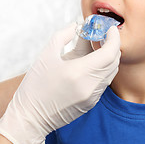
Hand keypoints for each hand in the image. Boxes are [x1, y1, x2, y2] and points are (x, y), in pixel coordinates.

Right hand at [0, 24, 120, 143]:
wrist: (29, 118)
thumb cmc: (35, 85)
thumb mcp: (46, 54)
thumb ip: (64, 35)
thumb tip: (78, 25)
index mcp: (78, 72)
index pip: (110, 52)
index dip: (113, 38)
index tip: (109, 28)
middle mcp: (90, 86)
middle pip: (114, 62)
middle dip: (113, 46)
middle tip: (103, 35)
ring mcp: (92, 97)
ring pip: (111, 73)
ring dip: (109, 58)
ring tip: (97, 47)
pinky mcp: (91, 104)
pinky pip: (104, 83)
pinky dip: (103, 70)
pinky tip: (91, 63)